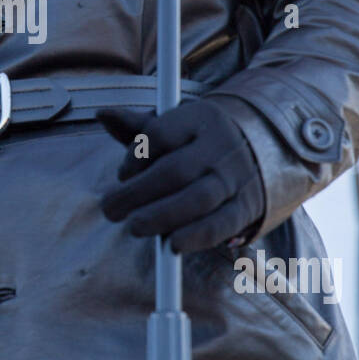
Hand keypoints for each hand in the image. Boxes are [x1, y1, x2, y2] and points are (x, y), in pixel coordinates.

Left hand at [97, 98, 265, 252]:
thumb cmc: (196, 143)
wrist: (255, 153)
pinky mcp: (246, 205)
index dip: (134, 156)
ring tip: (134, 227)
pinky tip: (172, 245)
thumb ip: (137, 127)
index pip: (160, 133)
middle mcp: (220, 145)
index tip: (121, 174)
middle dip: (138, 193)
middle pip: (175, 170)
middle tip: (111, 209)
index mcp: (200, 118)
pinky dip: (196, 236)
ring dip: (161, 216)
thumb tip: (103, 114)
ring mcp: (236, 176)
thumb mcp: (172, 127)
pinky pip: (222, 224)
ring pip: (198, 198)